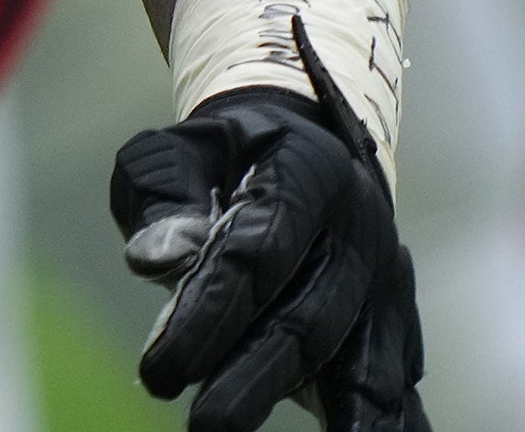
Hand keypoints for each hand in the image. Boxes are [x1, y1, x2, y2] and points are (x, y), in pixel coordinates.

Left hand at [114, 27, 428, 431]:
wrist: (299, 148)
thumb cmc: (220, 157)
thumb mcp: (174, 152)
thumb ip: (163, 198)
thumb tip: (154, 259)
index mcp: (307, 173)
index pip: (257, 251)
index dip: (210, 314)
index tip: (160, 371)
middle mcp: (362, 231)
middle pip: (308, 318)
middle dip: (254, 378)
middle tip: (206, 425)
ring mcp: (388, 283)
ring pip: (363, 360)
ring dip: (336, 414)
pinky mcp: (397, 325)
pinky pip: (397, 384)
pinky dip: (386, 422)